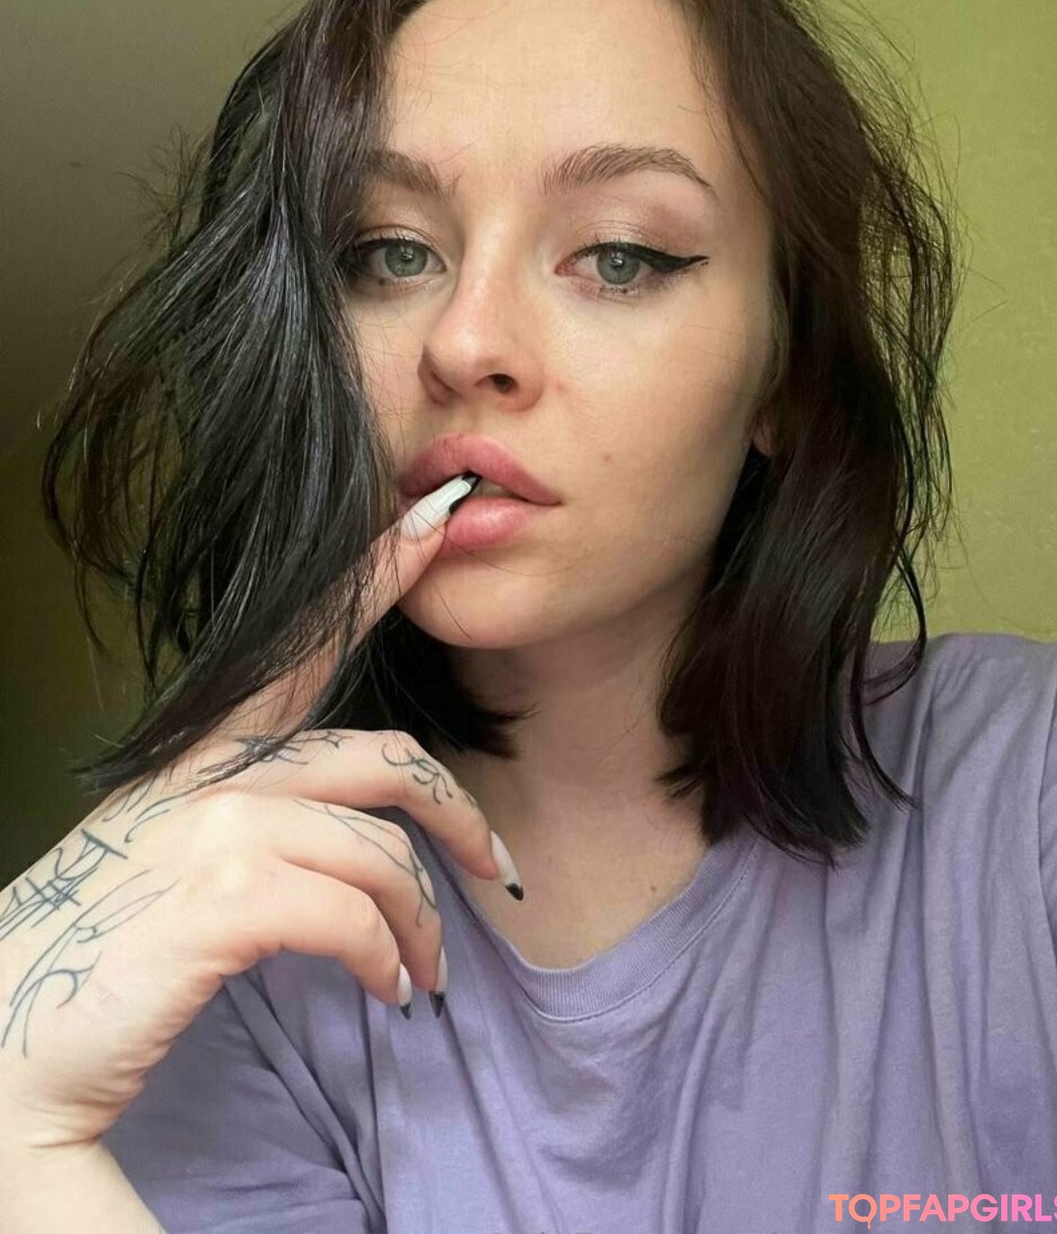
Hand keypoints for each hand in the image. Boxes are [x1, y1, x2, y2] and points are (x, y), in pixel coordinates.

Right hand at [0, 477, 513, 1151]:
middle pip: (383, 758)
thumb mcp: (175, 856)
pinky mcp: (222, 897)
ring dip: (421, 922)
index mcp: (202, 758)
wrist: (1, 1050)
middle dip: (457, 812)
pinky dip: (385, 957)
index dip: (372, 578)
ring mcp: (215, 829)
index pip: (300, 648)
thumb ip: (255, 820)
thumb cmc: (105, 953)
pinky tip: (385, 987)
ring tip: (423, 974)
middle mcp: (210, 776)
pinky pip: (354, 914)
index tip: (435, 521)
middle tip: (493, 867)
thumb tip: (346, 829)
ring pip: (381, 851)